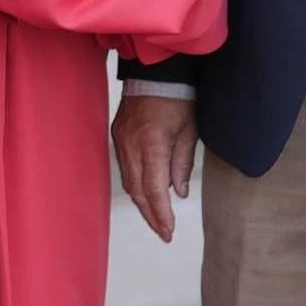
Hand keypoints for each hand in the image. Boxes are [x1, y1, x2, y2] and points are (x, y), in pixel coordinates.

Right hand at [111, 95, 197, 241]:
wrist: (155, 73)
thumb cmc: (177, 99)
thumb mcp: (189, 132)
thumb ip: (182, 164)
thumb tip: (179, 193)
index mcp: (152, 144)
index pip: (155, 190)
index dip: (162, 214)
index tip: (169, 231)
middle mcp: (131, 145)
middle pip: (137, 191)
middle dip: (151, 215)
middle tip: (164, 233)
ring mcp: (120, 140)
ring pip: (128, 182)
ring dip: (142, 203)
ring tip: (156, 219)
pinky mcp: (116, 135)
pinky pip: (124, 167)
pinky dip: (134, 185)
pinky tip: (145, 194)